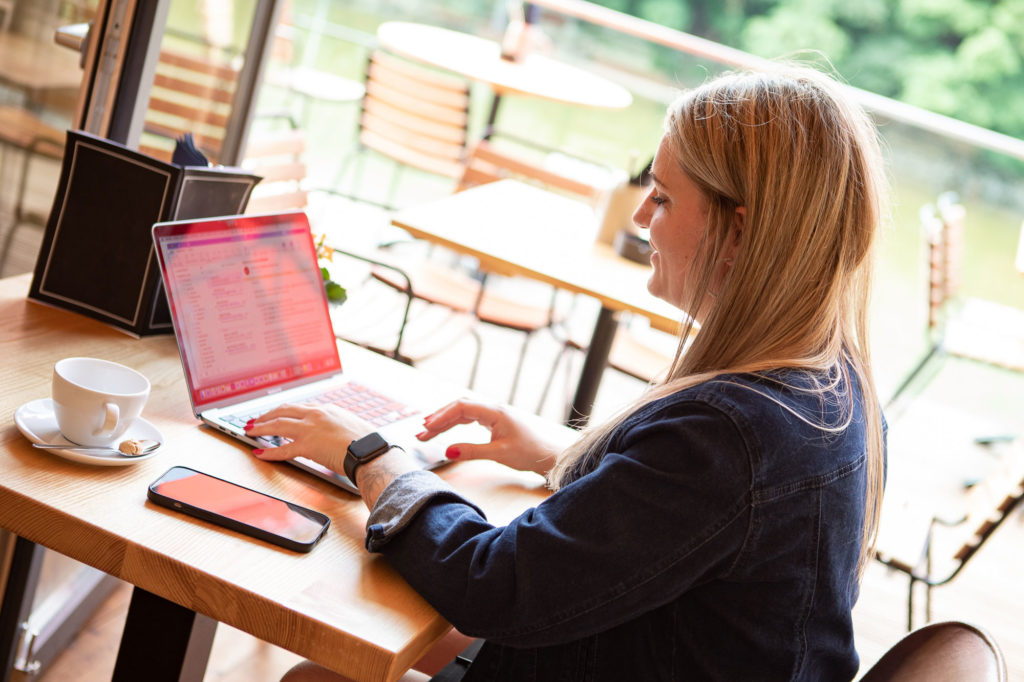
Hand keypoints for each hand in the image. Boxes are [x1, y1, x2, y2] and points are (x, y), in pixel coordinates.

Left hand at [245, 403, 372, 473]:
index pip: (299, 407)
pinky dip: (269, 451)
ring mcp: (310, 428)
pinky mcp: (307, 445)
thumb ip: (337, 425)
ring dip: (260, 428)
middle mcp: (316, 414)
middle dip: (266, 415)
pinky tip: (260, 453)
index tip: (276, 413)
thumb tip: (333, 432)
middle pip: (283, 410)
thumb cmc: (366, 442)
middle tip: (255, 420)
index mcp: (327, 409)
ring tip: (250, 431)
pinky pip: (282, 449)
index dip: (284, 410)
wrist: (369, 451)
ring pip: (277, 425)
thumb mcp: (350, 425)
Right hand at [417, 399, 560, 475]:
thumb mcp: (498, 454)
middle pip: (459, 407)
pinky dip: (455, 424)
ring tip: (427, 433)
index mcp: (495, 412)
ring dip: (445, 421)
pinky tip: (445, 430)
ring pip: (463, 412)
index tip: (427, 427)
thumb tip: (447, 451)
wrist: (547, 455)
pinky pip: (470, 418)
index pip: (461, 408)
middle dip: (438, 418)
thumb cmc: (528, 453)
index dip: (442, 417)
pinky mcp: (494, 421)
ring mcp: (493, 414)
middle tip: (420, 432)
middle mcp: (493, 409)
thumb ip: (472, 451)